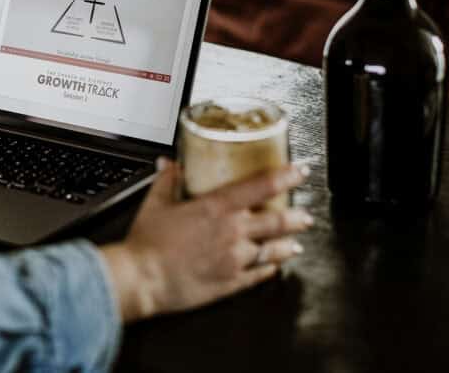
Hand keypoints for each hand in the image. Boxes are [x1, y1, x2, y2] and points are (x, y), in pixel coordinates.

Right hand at [100, 159, 311, 321]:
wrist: (143, 279)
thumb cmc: (147, 243)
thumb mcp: (155, 202)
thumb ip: (168, 180)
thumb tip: (170, 164)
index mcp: (217, 208)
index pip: (262, 186)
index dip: (286, 177)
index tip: (300, 171)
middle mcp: (232, 232)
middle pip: (277, 220)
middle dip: (297, 216)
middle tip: (305, 213)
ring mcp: (235, 259)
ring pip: (274, 249)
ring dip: (288, 243)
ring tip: (296, 241)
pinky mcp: (231, 282)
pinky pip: (260, 274)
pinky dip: (271, 268)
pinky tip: (274, 266)